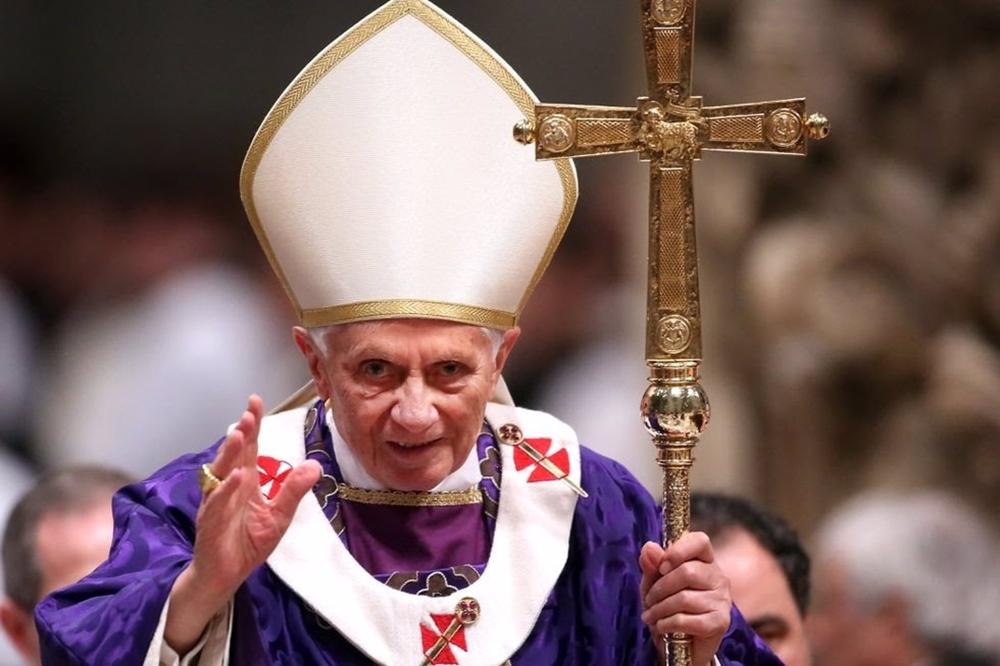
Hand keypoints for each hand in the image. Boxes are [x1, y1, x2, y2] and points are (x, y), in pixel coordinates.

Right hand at [165, 395, 320, 652]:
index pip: (249, 448)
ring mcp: (216, 504)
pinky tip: (236, 478)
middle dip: (241, 433)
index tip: (255, 401)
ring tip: (240, 434)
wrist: (224, 576)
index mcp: (245, 483)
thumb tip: (315, 466)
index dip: (252, 426)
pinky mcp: (210, 524)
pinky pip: (217, 504)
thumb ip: (293, 491)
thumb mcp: (279, 516)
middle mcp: (228, 488)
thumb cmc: (247, 543)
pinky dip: (225, 491)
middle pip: (234, 455)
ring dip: (230, 454)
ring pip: (220, 474)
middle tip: (249, 412)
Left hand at [639, 532, 731, 665]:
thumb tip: (649, 547)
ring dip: (659, 609)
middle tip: (649, 600)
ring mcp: (723, 600)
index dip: (678, 550)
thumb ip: (652, 565)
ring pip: (685, 598)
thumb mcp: (654, 583)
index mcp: (704, 560)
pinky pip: (687, 620)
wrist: (679, 645)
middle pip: (687, 571)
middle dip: (660, 588)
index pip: (699, 541)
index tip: (662, 566)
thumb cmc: (667, 606)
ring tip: (650, 616)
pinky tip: (661, 627)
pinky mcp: (720, 623)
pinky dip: (667, 624)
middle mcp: (718, 577)